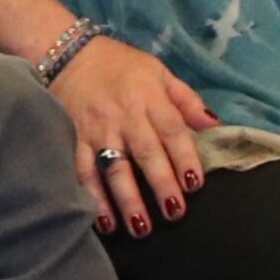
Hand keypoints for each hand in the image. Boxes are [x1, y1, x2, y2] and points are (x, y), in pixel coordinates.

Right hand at [50, 35, 211, 235]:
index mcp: (149, 98)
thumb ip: (186, 100)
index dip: (185, 157)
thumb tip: (216, 125)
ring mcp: (96, 130)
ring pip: (113, 167)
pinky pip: (82, 171)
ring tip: (141, 227)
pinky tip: (103, 222)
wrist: (64, 51)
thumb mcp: (157, 71)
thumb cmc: (118, 65)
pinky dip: (91, 196)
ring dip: (127, 199)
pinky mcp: (73, 138)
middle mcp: (124, 116)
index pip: (172, 130)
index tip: (195, 184)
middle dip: (161, 183)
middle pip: (146, 153)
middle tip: (174, 212)